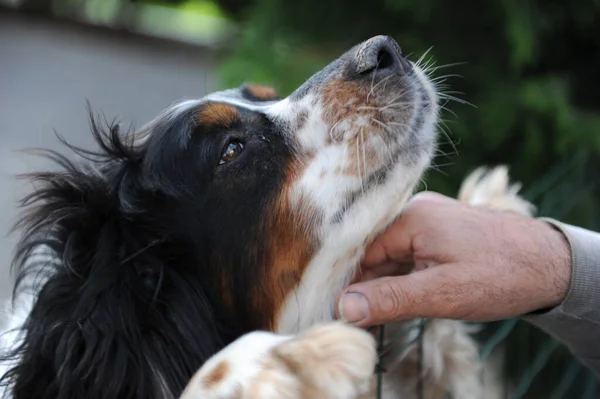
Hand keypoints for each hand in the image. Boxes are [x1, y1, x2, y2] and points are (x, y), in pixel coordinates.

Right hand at [336, 192, 572, 326]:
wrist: (552, 264)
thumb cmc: (500, 276)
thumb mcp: (443, 293)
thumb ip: (391, 299)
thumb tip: (343, 307)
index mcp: (411, 218)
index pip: (362, 251)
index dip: (351, 282)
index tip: (342, 310)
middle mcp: (416, 211)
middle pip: (375, 250)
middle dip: (369, 283)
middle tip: (363, 318)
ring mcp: (431, 220)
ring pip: (393, 253)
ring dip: (388, 281)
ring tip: (386, 311)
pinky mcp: (443, 231)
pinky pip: (411, 253)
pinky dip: (405, 275)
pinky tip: (408, 295)